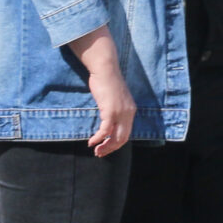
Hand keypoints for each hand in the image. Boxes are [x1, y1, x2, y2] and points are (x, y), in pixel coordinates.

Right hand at [69, 26, 134, 156]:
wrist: (105, 69)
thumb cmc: (107, 81)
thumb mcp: (115, 98)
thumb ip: (115, 109)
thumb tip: (109, 119)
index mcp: (131, 111)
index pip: (126, 134)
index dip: (116, 144)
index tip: (105, 148)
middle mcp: (128, 113)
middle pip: (122, 139)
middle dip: (110, 148)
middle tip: (100, 153)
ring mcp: (120, 113)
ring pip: (114, 137)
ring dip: (104, 146)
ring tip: (95, 151)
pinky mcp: (110, 111)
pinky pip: (105, 131)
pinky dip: (98, 138)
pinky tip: (91, 142)